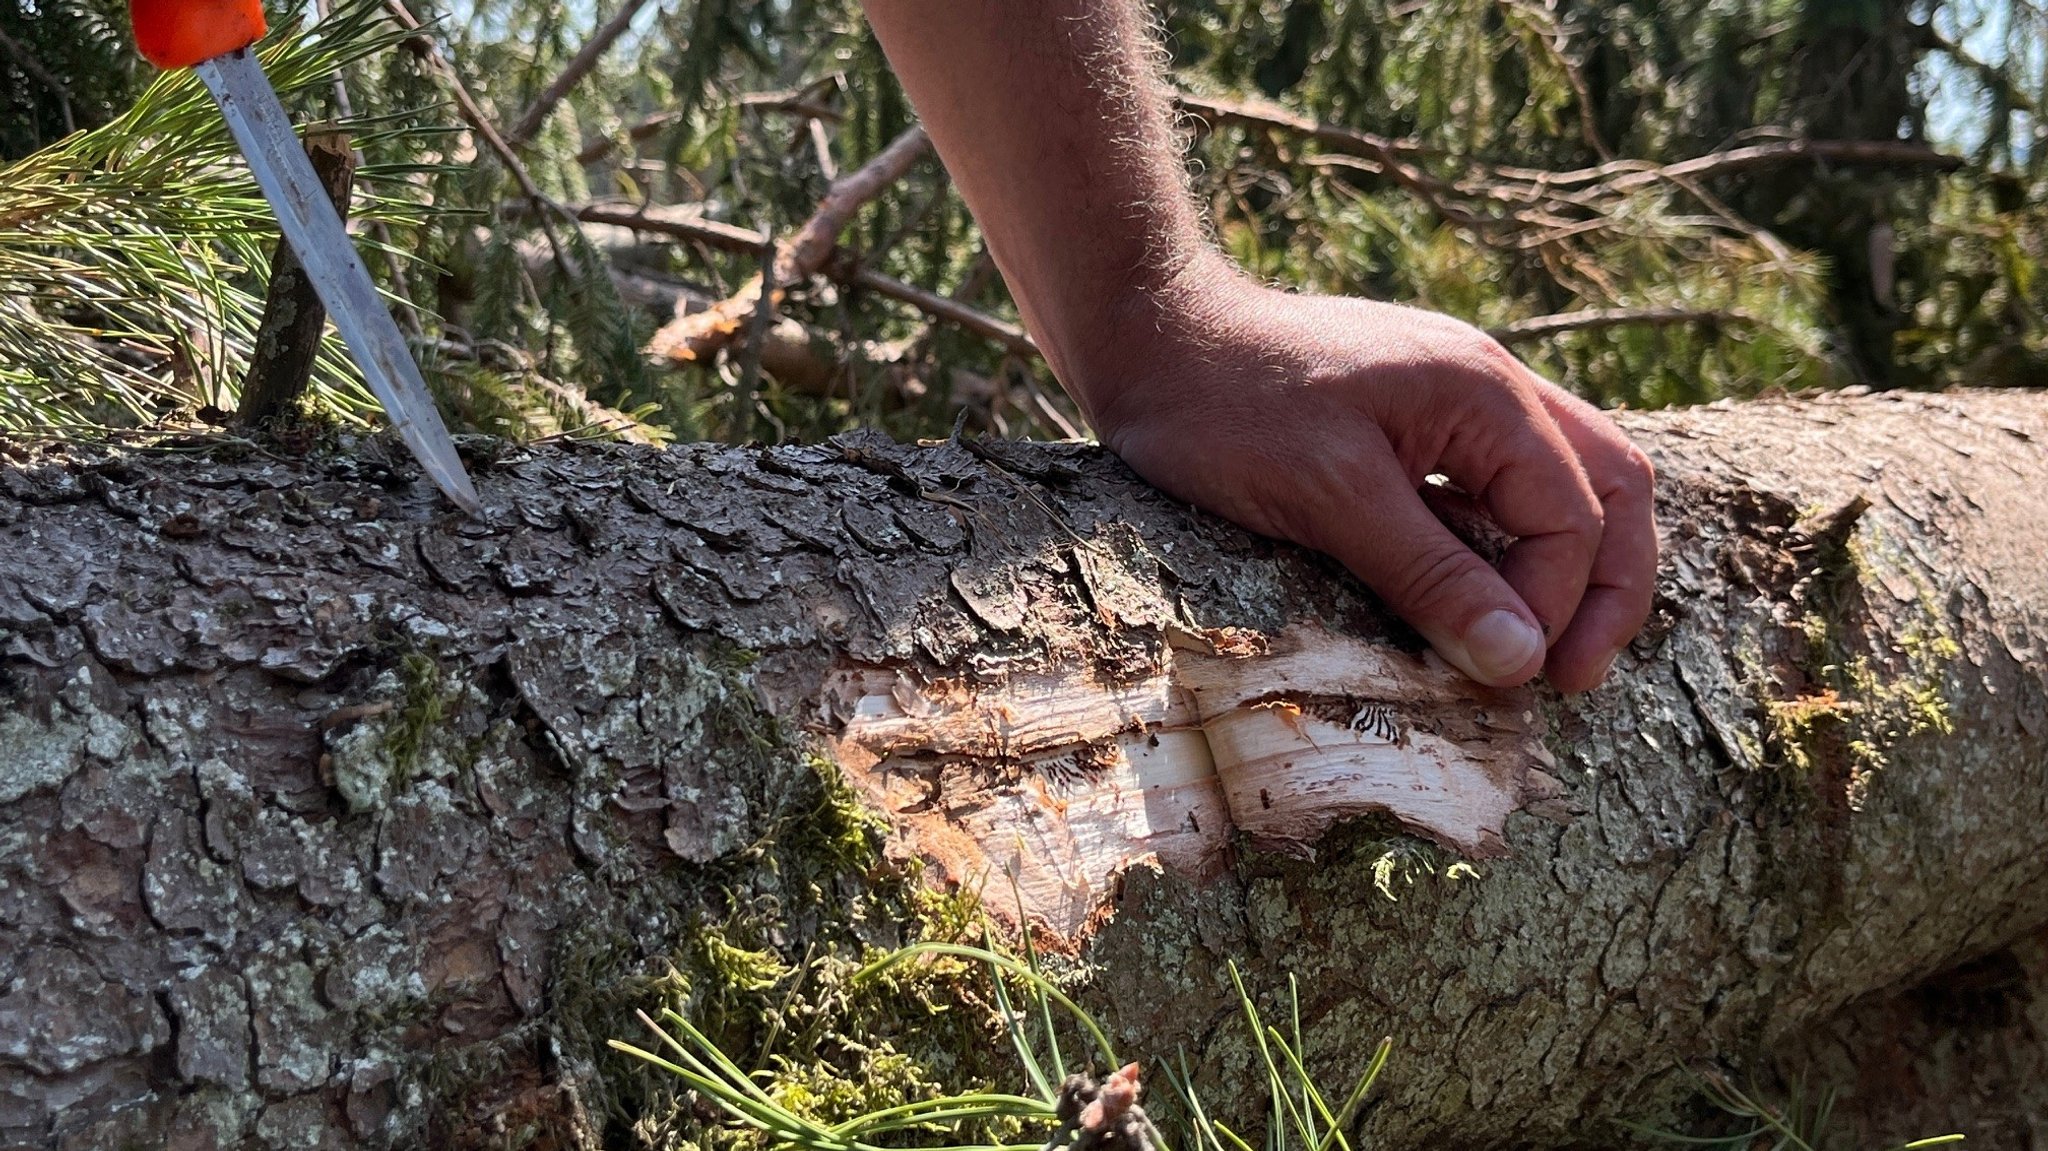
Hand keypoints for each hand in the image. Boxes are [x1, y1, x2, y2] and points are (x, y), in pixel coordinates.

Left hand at [1073, 256, 1656, 692]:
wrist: (1147, 338)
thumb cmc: (1226, 410)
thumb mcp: (1329, 499)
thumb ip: (1430, 576)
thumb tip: (1521, 660)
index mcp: (1484, 392)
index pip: (1573, 515)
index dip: (1554, 605)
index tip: (1513, 677)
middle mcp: (1490, 385)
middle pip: (1607, 486)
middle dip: (1606, 585)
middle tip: (1572, 679)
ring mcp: (1455, 400)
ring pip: (1560, 484)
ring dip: (1564, 566)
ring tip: (1538, 650)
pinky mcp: (1414, 423)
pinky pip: (1494, 487)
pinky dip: (1504, 546)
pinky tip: (1476, 599)